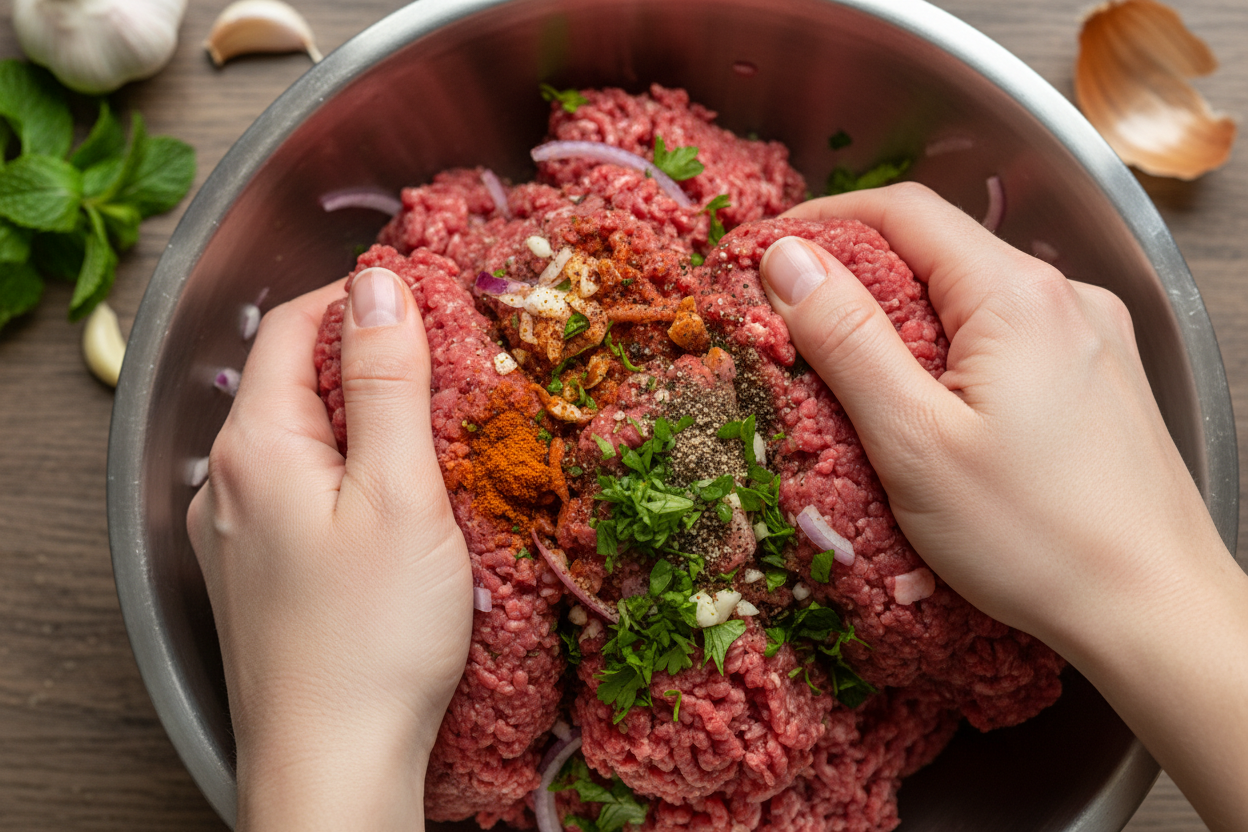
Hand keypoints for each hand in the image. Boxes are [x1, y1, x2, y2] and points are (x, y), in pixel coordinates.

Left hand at [186, 267, 472, 830]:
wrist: (333, 766)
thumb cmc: (373, 637)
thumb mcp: (401, 492)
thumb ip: (387, 381)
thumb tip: (380, 283)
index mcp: (256, 445)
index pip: (294, 322)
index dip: (360, 298)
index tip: (431, 301)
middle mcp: (227, 481)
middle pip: (293, 379)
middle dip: (368, 361)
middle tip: (449, 375)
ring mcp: (234, 532)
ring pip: (300, 439)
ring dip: (362, 422)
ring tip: (434, 444)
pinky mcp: (256, 574)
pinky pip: (299, 493)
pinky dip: (348, 476)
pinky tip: (396, 510)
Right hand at [758, 183, 1247, 831]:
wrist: (1157, 614)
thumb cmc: (1032, 538)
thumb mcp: (913, 441)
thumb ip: (847, 339)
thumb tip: (786, 258)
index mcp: (1016, 295)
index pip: (903, 210)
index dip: (824, 221)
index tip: (764, 254)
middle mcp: (1066, 296)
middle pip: (942, 248)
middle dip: (859, 271)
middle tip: (794, 318)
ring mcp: (1094, 336)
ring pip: (976, 295)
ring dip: (907, 312)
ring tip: (853, 368)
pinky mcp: (1105, 378)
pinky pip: (1012, 336)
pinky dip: (956, 348)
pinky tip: (934, 403)